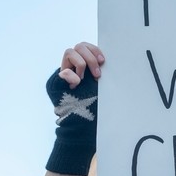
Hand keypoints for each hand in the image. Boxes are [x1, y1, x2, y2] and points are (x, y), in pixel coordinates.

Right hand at [45, 43, 104, 175]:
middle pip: (79, 46)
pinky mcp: (57, 84)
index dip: (95, 50)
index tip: (104, 61)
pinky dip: (70, 75)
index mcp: (87, 67)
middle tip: (96, 75)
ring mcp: (66, 74)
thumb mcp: (103, 91)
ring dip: (80, 63)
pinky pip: (62, 71)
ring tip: (85, 79)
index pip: (88, 47)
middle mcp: (75, 68)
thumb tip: (118, 60)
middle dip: (89, 58)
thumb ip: (103, 76)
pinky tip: (76, 86)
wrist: (81, 130)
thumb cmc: (95, 111)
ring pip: (69, 52)